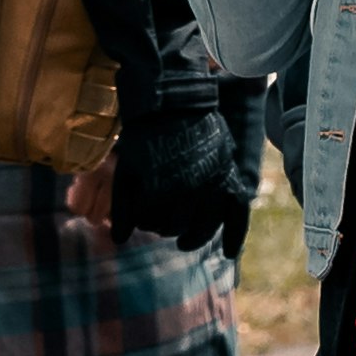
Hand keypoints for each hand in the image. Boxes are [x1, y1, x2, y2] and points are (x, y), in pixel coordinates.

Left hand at [99, 79, 252, 250]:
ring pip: (204, 226)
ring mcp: (212, 182)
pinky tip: (229, 253)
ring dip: (191, 237)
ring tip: (183, 242)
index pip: (150, 223)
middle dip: (163, 226)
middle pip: (176, 227)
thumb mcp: (126, 170)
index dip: (142, 221)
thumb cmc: (144, 137)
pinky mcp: (228, 175)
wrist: (174, 103)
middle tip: (158, 220)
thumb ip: (122, 207)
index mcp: (160, 187)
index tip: (140, 213)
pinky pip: (237, 212)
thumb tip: (118, 241)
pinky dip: (234, 235)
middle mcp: (189, 188)